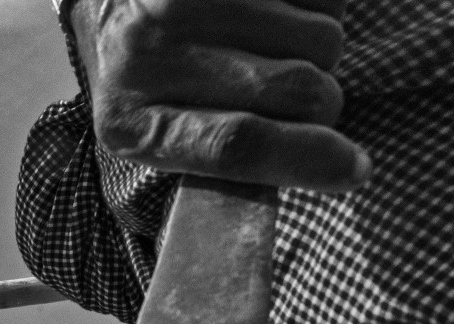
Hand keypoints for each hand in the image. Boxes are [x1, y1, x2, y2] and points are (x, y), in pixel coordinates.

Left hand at [71, 0, 369, 190]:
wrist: (106, 7)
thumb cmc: (149, 82)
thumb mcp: (160, 134)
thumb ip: (219, 160)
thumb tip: (311, 171)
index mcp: (131, 126)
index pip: (233, 145)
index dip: (304, 158)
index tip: (353, 167)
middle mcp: (146, 60)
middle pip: (297, 90)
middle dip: (321, 103)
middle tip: (294, 98)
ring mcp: (178, 2)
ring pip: (321, 39)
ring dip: (317, 52)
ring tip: (269, 48)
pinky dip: (315, 9)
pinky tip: (268, 13)